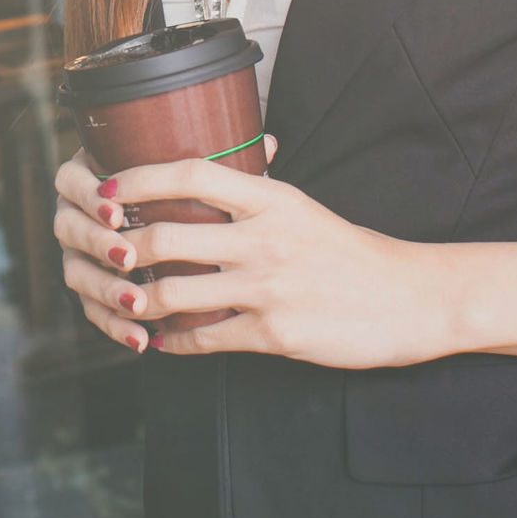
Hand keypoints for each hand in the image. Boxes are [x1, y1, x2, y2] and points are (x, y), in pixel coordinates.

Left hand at [53, 148, 457, 368]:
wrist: (411, 299)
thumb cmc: (353, 253)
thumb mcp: (303, 209)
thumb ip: (255, 194)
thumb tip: (209, 175)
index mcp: (272, 200)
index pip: (190, 174)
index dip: (138, 179)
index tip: (107, 189)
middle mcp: (265, 239)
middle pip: (165, 237)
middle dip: (122, 249)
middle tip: (105, 254)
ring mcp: (268, 289)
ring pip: (174, 294)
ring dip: (138, 301)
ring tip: (125, 300)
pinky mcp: (275, 335)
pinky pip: (204, 340)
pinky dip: (174, 343)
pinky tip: (162, 340)